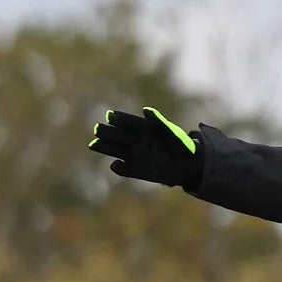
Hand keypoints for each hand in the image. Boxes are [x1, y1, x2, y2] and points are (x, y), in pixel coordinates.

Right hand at [88, 107, 203, 189]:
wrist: (187, 165)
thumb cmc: (180, 144)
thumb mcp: (170, 131)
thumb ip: (158, 121)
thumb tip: (145, 110)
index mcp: (142, 129)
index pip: (125, 121)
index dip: (117, 118)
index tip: (110, 116)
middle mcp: (135, 141)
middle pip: (116, 135)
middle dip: (106, 132)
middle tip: (97, 130)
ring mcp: (135, 155)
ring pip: (115, 150)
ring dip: (105, 147)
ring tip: (94, 144)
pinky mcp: (137, 170)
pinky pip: (124, 169)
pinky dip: (119, 168)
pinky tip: (115, 165)